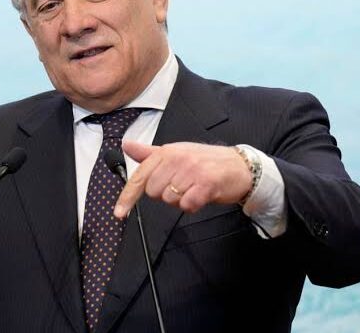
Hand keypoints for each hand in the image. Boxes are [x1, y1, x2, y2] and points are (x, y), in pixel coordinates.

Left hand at [114, 140, 251, 217]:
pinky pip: (186, 205)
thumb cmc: (205, 161)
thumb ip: (149, 153)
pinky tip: (201, 195)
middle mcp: (177, 159)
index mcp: (166, 151)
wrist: (240, 166)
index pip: (140, 176)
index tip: (119, 213)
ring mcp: (192, 171)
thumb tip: (126, 145)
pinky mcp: (205, 184)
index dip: (127, 197)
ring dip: (180, 200)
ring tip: (193, 188)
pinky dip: (192, 205)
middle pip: (153, 192)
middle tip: (182, 185)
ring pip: (169, 200)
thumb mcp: (175, 152)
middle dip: (164, 194)